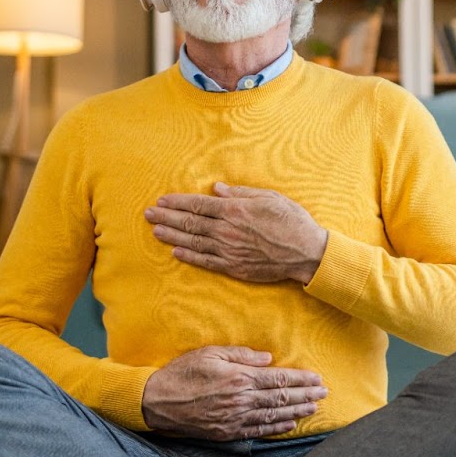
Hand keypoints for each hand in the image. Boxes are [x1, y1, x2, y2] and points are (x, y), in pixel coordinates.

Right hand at [141, 345, 326, 439]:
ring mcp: (234, 419)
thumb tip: (268, 359)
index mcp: (239, 378)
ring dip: (297, 412)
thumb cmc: (182, 372)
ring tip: (314, 409)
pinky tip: (290, 425)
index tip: (317, 379)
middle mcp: (241, 400)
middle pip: (281, 399)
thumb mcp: (211, 353)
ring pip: (273, 416)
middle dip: (306, 396)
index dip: (301, 380)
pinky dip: (276, 429)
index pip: (279, 380)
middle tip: (324, 394)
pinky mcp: (226, 432)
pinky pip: (257, 431)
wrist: (156, 401)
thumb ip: (242, 355)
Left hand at [145, 183, 328, 283]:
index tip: (161, 201)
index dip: (177, 202)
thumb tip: (216, 189)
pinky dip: (189, 256)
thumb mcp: (270, 197)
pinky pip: (205, 261)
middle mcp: (227, 230)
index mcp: (235, 210)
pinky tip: (176, 252)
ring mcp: (229, 250)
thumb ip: (240, 193)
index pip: (198, 205)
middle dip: (167, 217)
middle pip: (190, 222)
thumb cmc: (292, 221)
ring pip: (193, 241)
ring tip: (155, 231)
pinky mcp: (234, 266)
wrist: (306, 252)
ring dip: (172, 236)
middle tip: (148, 214)